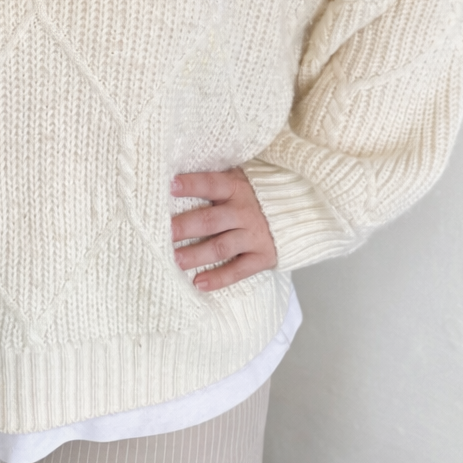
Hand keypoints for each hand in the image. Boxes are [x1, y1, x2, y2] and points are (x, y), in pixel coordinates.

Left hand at [171, 168, 277, 290]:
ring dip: (196, 255)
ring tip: (175, 261)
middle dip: (185, 227)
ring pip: (220, 247)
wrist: (298, 210)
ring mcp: (254, 236)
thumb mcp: (239, 179)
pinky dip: (219, 278)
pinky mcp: (262, 257)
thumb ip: (215, 182)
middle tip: (164, 234)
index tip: (170, 186)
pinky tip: (199, 283)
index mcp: (236, 187)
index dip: (191, 185)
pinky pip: (238, 270)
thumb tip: (176, 180)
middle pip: (209, 220)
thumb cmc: (256, 193)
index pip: (210, 184)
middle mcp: (244, 212)